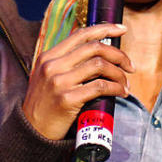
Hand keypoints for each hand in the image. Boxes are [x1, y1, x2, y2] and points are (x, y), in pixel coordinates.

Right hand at [21, 23, 133, 139]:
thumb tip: (98, 51)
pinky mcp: (67, 99)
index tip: (121, 29)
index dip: (104, 28)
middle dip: (118, 54)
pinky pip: (100, 86)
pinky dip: (115, 87)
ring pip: (100, 65)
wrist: (31, 132)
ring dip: (119, 74)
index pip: (81, 34)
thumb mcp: (47, 76)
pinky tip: (120, 92)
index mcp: (48, 56)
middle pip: (94, 48)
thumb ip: (67, 62)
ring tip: (125, 83)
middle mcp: (52, 66)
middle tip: (130, 66)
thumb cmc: (45, 104)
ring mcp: (59, 82)